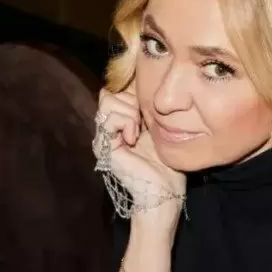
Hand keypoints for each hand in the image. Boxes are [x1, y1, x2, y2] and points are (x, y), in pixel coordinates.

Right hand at [95, 86, 185, 218]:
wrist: (164, 191)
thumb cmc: (167, 163)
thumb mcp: (159, 126)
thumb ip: (149, 107)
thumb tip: (146, 80)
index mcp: (121, 122)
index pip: (117, 89)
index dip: (133, 90)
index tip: (148, 105)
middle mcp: (109, 128)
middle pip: (110, 91)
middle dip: (131, 99)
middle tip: (144, 120)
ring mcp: (104, 137)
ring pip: (107, 100)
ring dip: (129, 110)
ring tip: (139, 129)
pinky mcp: (103, 146)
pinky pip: (109, 117)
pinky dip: (125, 121)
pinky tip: (134, 137)